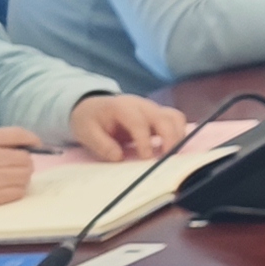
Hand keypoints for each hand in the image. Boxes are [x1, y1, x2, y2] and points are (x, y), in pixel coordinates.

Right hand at [0, 128, 42, 220]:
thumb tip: (24, 144)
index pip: (16, 134)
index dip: (30, 139)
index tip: (34, 144)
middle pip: (25, 158)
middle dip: (24, 161)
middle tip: (14, 166)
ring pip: (25, 175)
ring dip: (21, 177)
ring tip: (7, 178)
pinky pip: (18, 192)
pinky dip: (16, 190)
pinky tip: (4, 189)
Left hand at [70, 94, 189, 162]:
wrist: (92, 107)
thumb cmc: (90, 120)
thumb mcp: (86, 132)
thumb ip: (101, 144)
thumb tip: (119, 157)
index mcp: (121, 107)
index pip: (139, 122)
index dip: (145, 141)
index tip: (146, 158)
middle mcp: (141, 105)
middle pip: (164, 117)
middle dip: (169, 139)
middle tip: (166, 160)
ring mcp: (152, 108)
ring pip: (175, 117)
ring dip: (177, 137)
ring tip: (171, 155)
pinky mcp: (158, 114)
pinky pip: (176, 120)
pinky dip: (178, 133)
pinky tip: (171, 148)